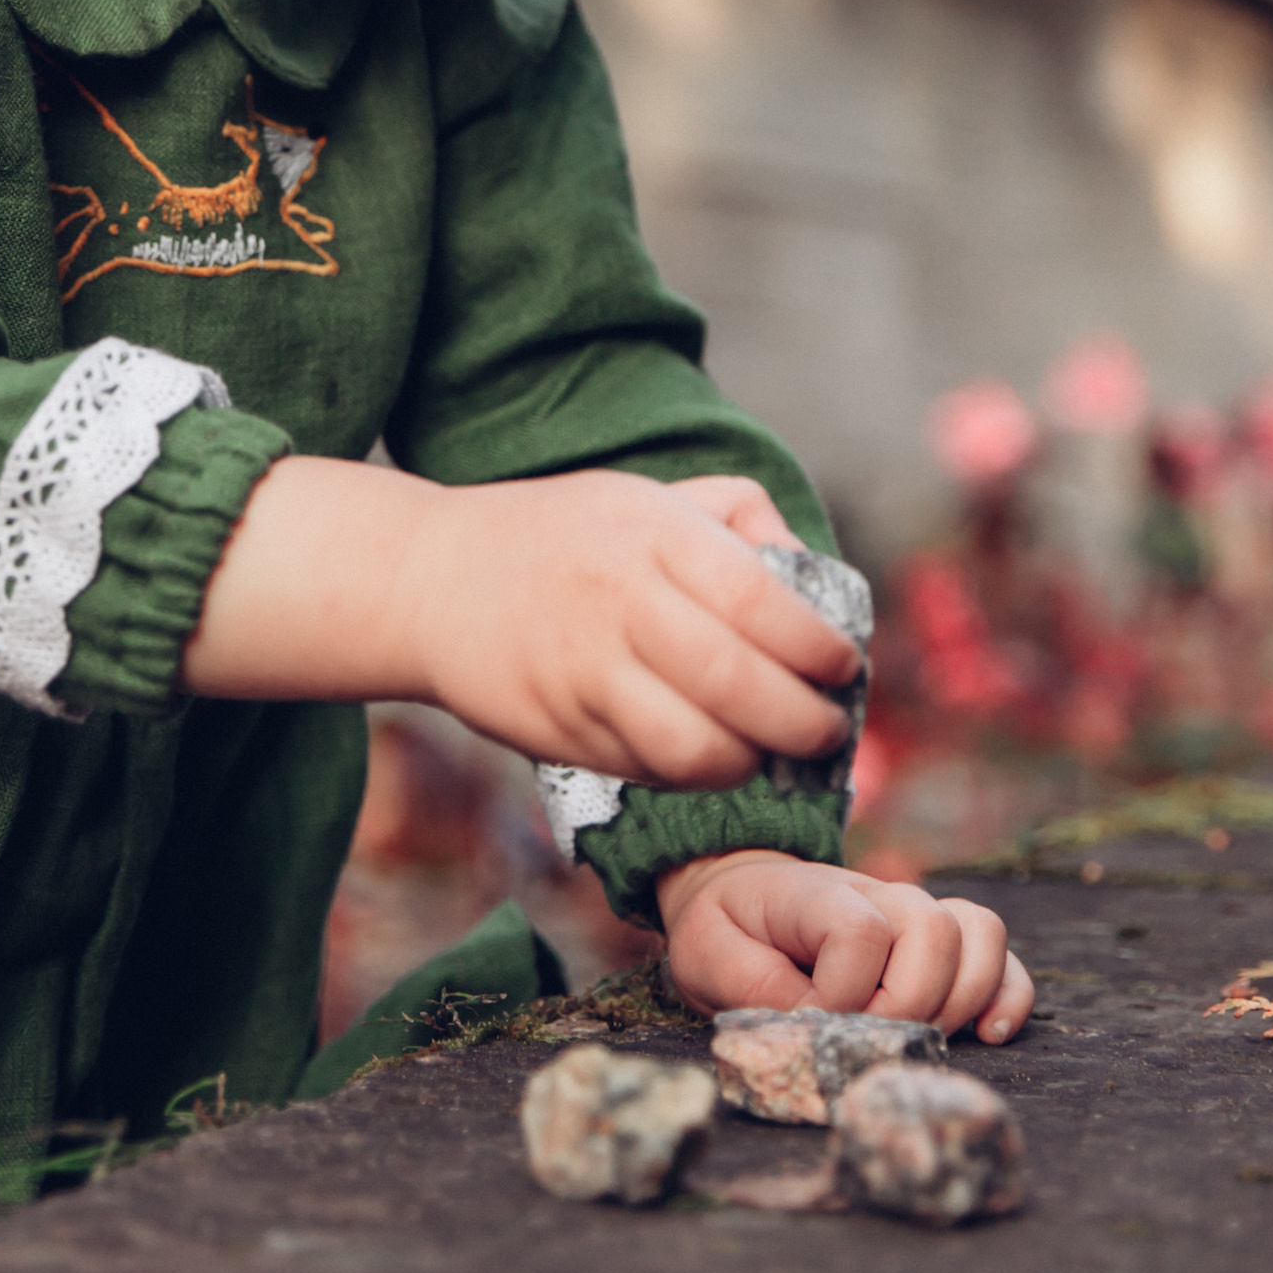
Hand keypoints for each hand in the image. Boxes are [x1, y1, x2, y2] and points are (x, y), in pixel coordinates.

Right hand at [180, 455, 858, 788]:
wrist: (429, 579)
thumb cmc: (560, 537)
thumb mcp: (644, 496)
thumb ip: (733, 515)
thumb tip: (812, 569)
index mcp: (651, 533)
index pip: (761, 600)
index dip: (817, 647)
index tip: (842, 668)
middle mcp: (618, 599)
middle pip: (739, 684)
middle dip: (802, 722)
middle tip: (824, 731)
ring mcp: (584, 670)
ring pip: (694, 747)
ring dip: (750, 763)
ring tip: (766, 755)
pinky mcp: (558, 728)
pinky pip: (647, 769)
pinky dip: (691, 777)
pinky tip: (706, 759)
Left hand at [657, 849, 1031, 1043]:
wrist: (741, 900)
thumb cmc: (724, 932)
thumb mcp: (705, 955)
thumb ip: (755, 987)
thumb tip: (820, 1026)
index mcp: (816, 893)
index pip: (860, 931)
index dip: (843, 990)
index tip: (809, 1019)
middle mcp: (880, 894)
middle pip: (934, 931)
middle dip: (906, 1003)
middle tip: (864, 1038)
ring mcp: (918, 915)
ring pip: (981, 935)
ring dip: (960, 1000)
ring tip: (919, 1038)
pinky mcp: (944, 945)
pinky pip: (1004, 958)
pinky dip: (1008, 996)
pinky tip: (986, 1035)